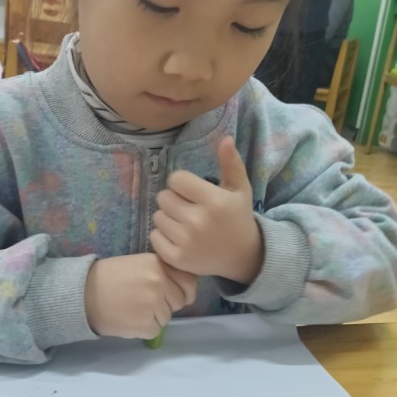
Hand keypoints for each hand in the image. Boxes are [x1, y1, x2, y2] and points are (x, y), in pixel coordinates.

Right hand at [84, 254, 196, 339]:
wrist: (83, 294)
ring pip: (167, 317)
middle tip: (144, 302)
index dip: (185, 291)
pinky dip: (143, 329)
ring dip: (153, 317)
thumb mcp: (138, 264)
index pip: (189, 281)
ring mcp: (153, 303)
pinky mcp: (145, 323)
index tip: (177, 295)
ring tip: (132, 308)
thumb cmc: (109, 278)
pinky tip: (128, 319)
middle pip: (179, 302)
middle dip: (166, 305)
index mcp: (158, 264)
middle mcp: (159, 282)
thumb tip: (184, 291)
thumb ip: (161, 272)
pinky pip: (155, 330)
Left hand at [150, 136, 263, 284]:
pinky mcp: (177, 258)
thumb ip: (231, 163)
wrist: (242, 256)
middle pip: (163, 197)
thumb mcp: (240, 189)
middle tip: (188, 208)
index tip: (192, 192)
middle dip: (173, 200)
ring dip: (168, 217)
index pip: (176, 179)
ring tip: (184, 223)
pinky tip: (179, 238)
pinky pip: (154, 237)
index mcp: (214, 201)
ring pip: (157, 217)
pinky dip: (163, 236)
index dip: (182, 183)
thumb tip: (225, 138)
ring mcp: (186, 242)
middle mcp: (198, 221)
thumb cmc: (237, 217)